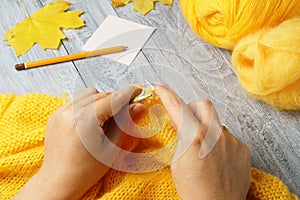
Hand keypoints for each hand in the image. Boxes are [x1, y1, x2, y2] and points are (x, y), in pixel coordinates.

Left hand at [13, 86, 144, 199]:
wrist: (59, 182)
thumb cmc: (83, 172)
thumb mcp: (111, 148)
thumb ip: (124, 123)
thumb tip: (137, 106)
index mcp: (84, 121)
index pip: (113, 99)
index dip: (128, 94)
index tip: (138, 92)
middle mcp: (70, 112)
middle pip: (102, 94)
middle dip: (116, 100)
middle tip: (126, 110)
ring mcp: (60, 112)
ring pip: (89, 94)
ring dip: (101, 101)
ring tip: (105, 118)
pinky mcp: (56, 114)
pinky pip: (76, 100)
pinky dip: (88, 104)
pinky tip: (92, 119)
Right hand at [155, 83, 250, 199]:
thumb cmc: (193, 190)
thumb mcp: (177, 162)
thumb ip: (179, 136)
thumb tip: (178, 120)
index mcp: (195, 138)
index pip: (178, 107)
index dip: (167, 95)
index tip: (161, 88)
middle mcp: (216, 135)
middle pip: (204, 104)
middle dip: (193, 109)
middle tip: (187, 121)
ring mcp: (232, 142)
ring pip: (217, 122)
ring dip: (208, 128)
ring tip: (204, 149)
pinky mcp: (243, 149)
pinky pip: (229, 137)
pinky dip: (220, 142)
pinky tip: (217, 158)